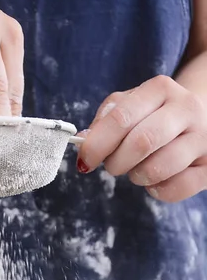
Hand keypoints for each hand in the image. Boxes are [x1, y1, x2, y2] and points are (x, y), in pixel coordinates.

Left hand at [76, 75, 206, 201]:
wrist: (201, 119)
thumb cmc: (154, 115)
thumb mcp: (129, 105)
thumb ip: (105, 120)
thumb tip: (84, 140)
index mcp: (160, 88)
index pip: (121, 118)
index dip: (97, 144)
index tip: (85, 161)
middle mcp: (186, 108)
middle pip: (141, 142)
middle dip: (116, 162)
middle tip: (112, 167)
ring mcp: (203, 137)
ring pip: (159, 168)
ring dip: (137, 176)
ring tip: (137, 170)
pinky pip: (177, 188)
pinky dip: (158, 191)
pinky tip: (157, 181)